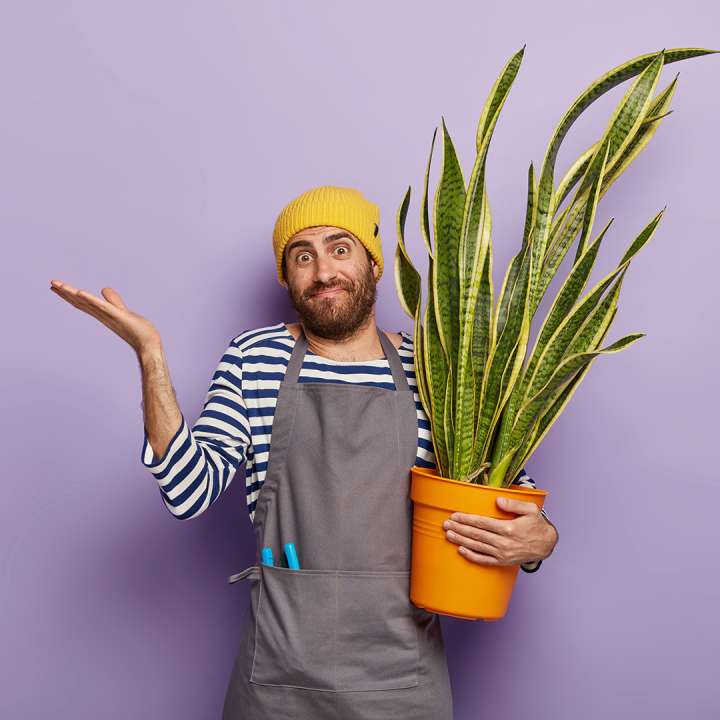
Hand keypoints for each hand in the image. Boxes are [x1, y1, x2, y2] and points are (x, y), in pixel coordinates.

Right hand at [49, 280, 161, 355]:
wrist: (149, 344)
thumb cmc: (137, 331)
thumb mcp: (122, 311)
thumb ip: (113, 301)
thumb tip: (104, 289)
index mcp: (102, 314)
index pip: (83, 303)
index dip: (70, 295)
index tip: (57, 287)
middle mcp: (102, 316)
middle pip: (81, 303)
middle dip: (66, 293)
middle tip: (52, 283)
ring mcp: (109, 316)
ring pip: (88, 303)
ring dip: (72, 294)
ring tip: (58, 285)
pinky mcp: (118, 316)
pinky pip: (102, 307)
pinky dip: (91, 300)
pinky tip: (80, 292)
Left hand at [442, 497, 557, 566]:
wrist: (546, 545)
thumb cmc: (537, 525)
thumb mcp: (530, 510)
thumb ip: (513, 504)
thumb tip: (497, 500)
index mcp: (508, 528)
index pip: (482, 523)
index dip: (467, 519)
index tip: (455, 515)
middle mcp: (503, 543)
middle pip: (476, 535)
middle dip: (459, 529)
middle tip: (446, 524)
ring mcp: (502, 554)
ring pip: (477, 547)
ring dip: (461, 540)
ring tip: (448, 534)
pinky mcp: (502, 562)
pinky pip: (484, 560)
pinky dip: (471, 556)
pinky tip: (461, 550)